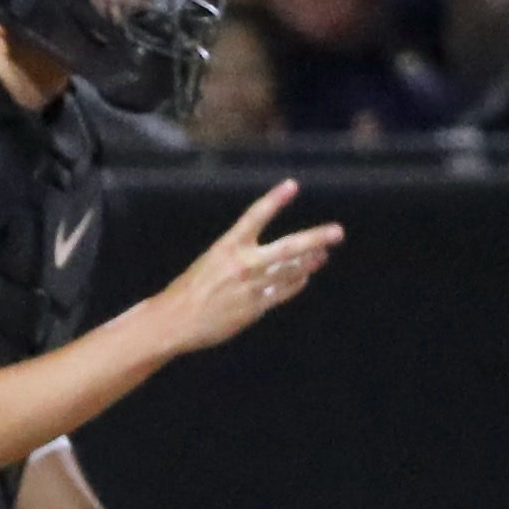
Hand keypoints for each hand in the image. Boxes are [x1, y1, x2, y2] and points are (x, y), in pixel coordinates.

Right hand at [163, 177, 342, 348]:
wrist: (172, 323)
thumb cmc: (187, 292)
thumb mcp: (209, 263)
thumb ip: (238, 257)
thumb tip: (276, 256)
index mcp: (225, 248)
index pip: (254, 217)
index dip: (274, 200)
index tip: (292, 185)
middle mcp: (242, 265)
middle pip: (288, 248)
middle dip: (315, 239)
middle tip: (337, 232)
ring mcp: (251, 287)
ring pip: (291, 270)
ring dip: (310, 261)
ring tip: (323, 254)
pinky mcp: (255, 307)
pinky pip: (283, 291)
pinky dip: (296, 283)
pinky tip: (304, 277)